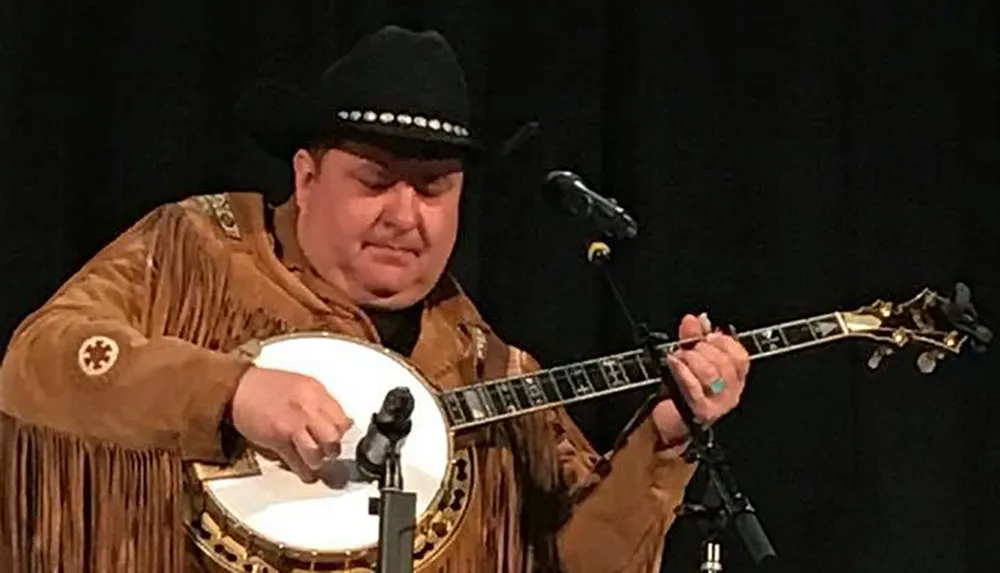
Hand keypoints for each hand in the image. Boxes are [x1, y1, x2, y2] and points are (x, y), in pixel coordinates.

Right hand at [230, 366, 353, 482]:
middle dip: (333, 448)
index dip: (341, 431)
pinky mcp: (277, 440)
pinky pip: (297, 462)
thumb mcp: (301, 385)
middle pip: (333, 436)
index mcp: (315, 392)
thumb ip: (320, 402)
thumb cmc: (266, 386)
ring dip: (318, 461)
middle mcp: (307, 408)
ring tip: (316, 461)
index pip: (342, 418)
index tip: (339, 436)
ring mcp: (292, 425)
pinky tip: (306, 473)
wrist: (237, 389)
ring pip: (318, 453)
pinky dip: (304, 471)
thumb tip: (338, 420)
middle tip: (330, 452)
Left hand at [652, 313, 749, 445]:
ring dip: (691, 359)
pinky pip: (694, 386)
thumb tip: (697, 319)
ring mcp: (719, 404)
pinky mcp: (702, 412)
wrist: (671, 419)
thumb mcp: (691, 359)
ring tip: (679, 357)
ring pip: (710, 373)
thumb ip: (694, 337)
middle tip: (687, 348)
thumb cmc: (684, 390)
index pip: (741, 357)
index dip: (723, 342)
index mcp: (735, 379)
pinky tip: (674, 363)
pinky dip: (682, 371)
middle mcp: (731, 392)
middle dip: (702, 349)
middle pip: (724, 362)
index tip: (707, 336)